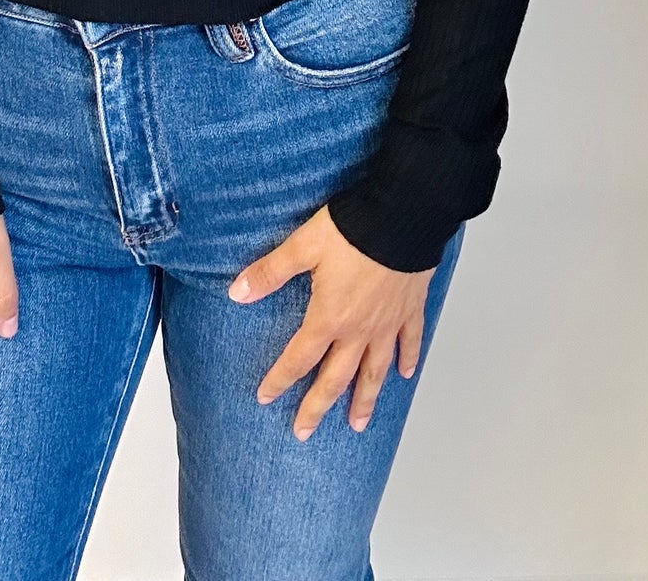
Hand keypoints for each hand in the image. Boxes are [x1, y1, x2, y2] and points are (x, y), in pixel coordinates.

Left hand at [227, 204, 436, 440]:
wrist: (402, 217)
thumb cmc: (353, 229)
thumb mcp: (303, 246)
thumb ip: (270, 272)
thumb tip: (237, 293)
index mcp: (329, 317)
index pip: (299, 358)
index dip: (279, 380)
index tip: (265, 398)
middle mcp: (358, 330)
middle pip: (335, 378)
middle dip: (317, 407)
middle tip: (304, 431)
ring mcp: (387, 323)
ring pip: (375, 371)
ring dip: (364, 399)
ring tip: (357, 423)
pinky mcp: (410, 309)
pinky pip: (410, 342)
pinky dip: (408, 360)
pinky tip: (405, 374)